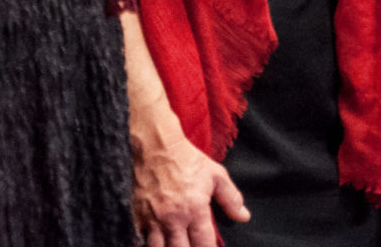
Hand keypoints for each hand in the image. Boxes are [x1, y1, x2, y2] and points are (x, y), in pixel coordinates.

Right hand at [132, 132, 248, 246]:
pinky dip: (145, 244)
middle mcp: (174, 218)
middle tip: (190, 246)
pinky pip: (139, 241)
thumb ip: (231, 198)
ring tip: (174, 245)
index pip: (204, 245)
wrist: (155, 143)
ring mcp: (153, 219)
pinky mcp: (136, 215)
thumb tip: (244, 217)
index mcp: (195, 210)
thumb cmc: (186, 158)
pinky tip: (153, 244)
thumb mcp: (215, 174)